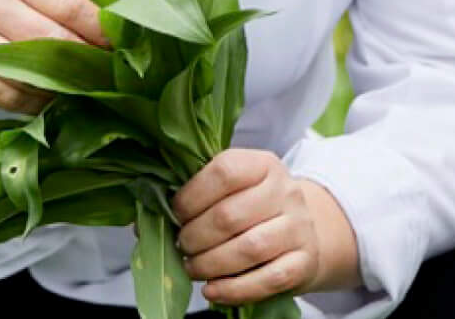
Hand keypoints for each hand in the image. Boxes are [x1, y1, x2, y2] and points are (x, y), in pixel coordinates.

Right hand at [0, 0, 107, 113]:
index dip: (101, 29)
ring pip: (34, 75)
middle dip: (88, 60)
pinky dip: (38, 102)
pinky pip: (12, 98)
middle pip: (54, 42)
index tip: (122, 43)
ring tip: (85, 86)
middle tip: (110, 71)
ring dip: (65, 85)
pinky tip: (51, 98)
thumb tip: (114, 25)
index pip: (69, 5)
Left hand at [172, 149, 361, 304]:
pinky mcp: (304, 261)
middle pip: (231, 215)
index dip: (191, 196)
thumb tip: (150, 220)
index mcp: (263, 165)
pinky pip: (269, 279)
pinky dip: (235, 289)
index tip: (176, 214)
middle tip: (182, 246)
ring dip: (210, 264)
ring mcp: (298, 227)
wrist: (302, 233)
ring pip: (250, 248)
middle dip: (195, 236)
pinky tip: (212, 290)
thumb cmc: (254, 209)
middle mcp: (286, 192)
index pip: (225, 172)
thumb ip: (197, 197)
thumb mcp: (233, 190)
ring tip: (193, 268)